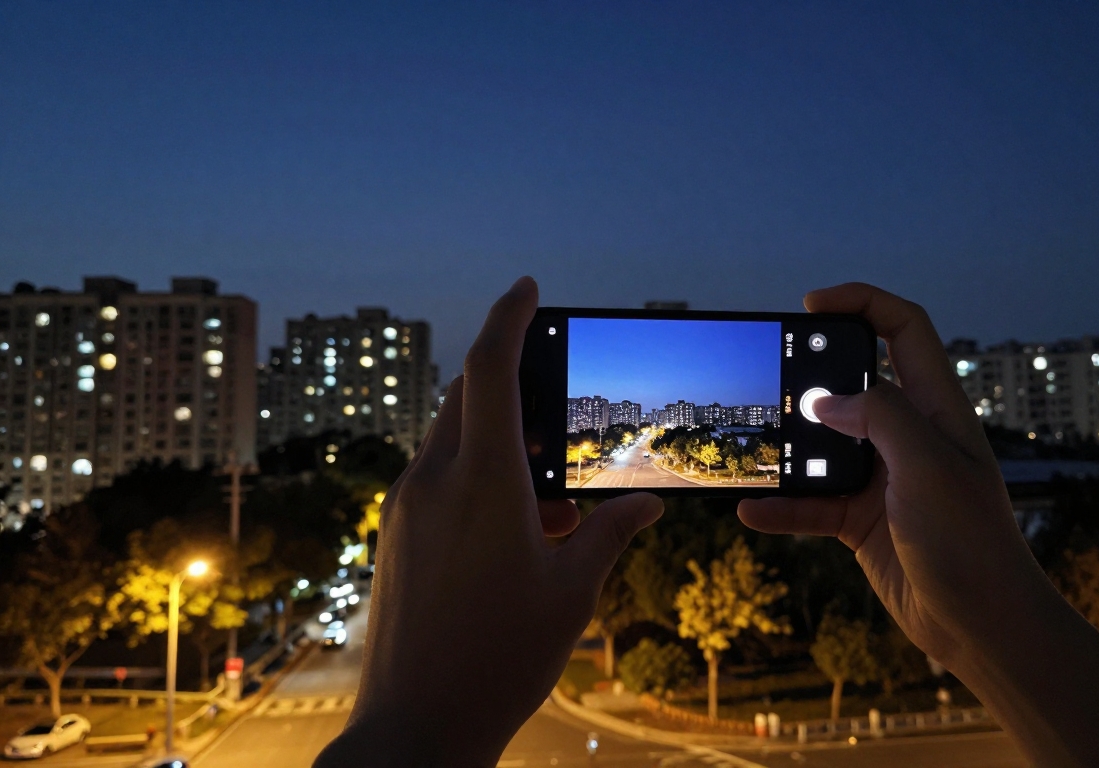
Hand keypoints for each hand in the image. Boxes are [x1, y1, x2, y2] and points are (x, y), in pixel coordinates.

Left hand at [315, 277, 662, 767]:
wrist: (415, 728)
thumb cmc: (499, 659)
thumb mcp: (573, 592)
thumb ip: (611, 533)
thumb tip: (647, 506)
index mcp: (483, 481)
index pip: (490, 368)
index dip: (510, 316)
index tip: (530, 288)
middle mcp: (434, 481)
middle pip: (470, 396)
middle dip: (516, 386)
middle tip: (564, 416)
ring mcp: (406, 507)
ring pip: (455, 438)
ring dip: (503, 441)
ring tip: (554, 497)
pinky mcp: (396, 534)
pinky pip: (440, 477)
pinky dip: (479, 476)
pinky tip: (520, 528)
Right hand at [739, 282, 1032, 668]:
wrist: (982, 626)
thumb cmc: (972, 543)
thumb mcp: (928, 466)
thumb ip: (879, 418)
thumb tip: (826, 400)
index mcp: (936, 409)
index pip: (904, 331)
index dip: (862, 304)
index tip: (811, 306)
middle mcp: (909, 436)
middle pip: (853, 384)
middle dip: (811, 376)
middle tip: (769, 378)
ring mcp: (883, 478)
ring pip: (823, 445)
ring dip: (789, 448)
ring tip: (754, 447)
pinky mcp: (862, 520)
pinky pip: (811, 503)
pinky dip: (782, 505)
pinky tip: (753, 510)